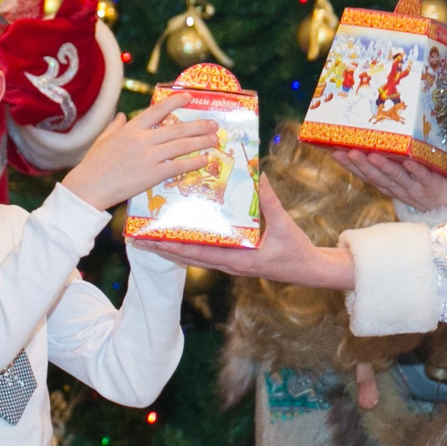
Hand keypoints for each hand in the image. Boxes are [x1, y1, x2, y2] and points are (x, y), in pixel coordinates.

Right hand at [59, 92, 221, 210]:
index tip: (189, 98)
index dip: (176, 102)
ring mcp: (150, 157)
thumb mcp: (103, 139)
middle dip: (198, 126)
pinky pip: (179, 166)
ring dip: (201, 142)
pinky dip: (193, 162)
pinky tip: (204, 160)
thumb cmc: (94, 164)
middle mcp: (143, 139)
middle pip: (177, 129)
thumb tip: (121, 116)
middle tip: (213, 124)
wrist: (89, 187)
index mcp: (131, 128)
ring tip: (214, 140)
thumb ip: (115, 126)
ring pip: (182, 146)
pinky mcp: (153, 174)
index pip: (158, 110)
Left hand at [133, 180, 354, 288]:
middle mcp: (227, 263)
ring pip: (194, 256)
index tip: (149, 238)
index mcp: (235, 260)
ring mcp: (229, 263)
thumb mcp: (282, 224)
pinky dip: (191, 244)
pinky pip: (207, 252)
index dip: (170, 246)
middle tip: (137, 236)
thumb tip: (256, 175)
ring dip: (173, 246)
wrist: (308, 270)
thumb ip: (268, 201)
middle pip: (187, 256)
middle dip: (162, 247)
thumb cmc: (295, 250)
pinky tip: (182, 233)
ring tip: (151, 235)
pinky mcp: (234, 260)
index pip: (195, 254)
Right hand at [330, 148, 446, 211]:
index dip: (350, 166)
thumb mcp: (399, 180)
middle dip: (362, 165)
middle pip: (377, 177)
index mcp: (388, 186)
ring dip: (384, 167)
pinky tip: (408, 161)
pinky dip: (415, 169)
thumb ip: (386, 167)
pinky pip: (422, 176)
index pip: (366, 176)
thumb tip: (368, 144)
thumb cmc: (420, 187)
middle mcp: (397, 188)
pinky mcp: (431, 185)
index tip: (336, 153)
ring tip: (372, 156)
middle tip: (350, 153)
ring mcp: (414, 188)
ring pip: (396, 177)